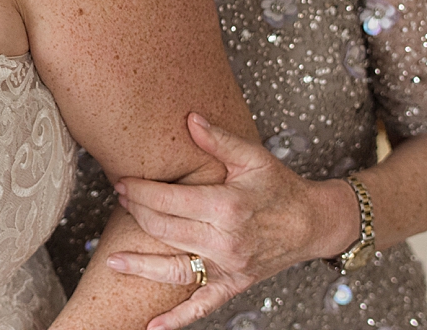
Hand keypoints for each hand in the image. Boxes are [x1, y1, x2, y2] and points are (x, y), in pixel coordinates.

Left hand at [104, 113, 359, 329]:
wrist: (315, 223)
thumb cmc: (281, 186)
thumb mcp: (253, 157)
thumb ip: (218, 139)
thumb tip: (188, 118)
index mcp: (227, 207)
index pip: (169, 200)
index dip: (140, 191)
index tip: (122, 183)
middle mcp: (226, 241)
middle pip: (166, 230)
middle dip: (136, 214)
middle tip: (119, 200)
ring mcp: (229, 267)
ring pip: (175, 270)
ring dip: (141, 266)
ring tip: (112, 262)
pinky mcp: (234, 284)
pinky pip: (202, 305)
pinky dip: (177, 319)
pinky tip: (151, 327)